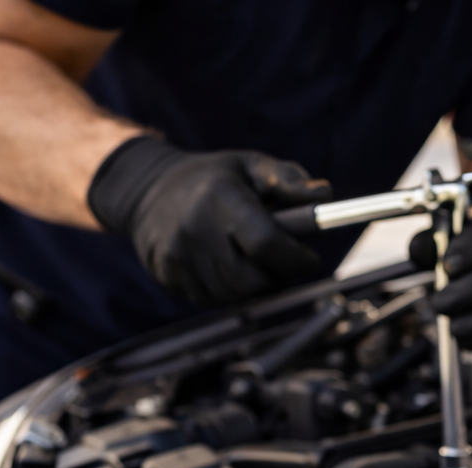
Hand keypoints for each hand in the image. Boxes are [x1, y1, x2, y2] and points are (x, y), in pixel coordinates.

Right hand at [88, 136, 331, 305]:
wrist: (148, 191)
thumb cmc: (213, 179)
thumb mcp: (251, 166)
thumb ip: (288, 180)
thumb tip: (324, 195)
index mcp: (218, 197)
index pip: (266, 243)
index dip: (296, 258)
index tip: (309, 257)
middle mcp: (194, 228)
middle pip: (254, 279)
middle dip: (279, 275)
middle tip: (284, 259)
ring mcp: (178, 256)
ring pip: (237, 295)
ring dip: (256, 283)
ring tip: (251, 255)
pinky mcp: (168, 276)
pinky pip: (215, 298)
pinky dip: (231, 288)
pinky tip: (226, 262)